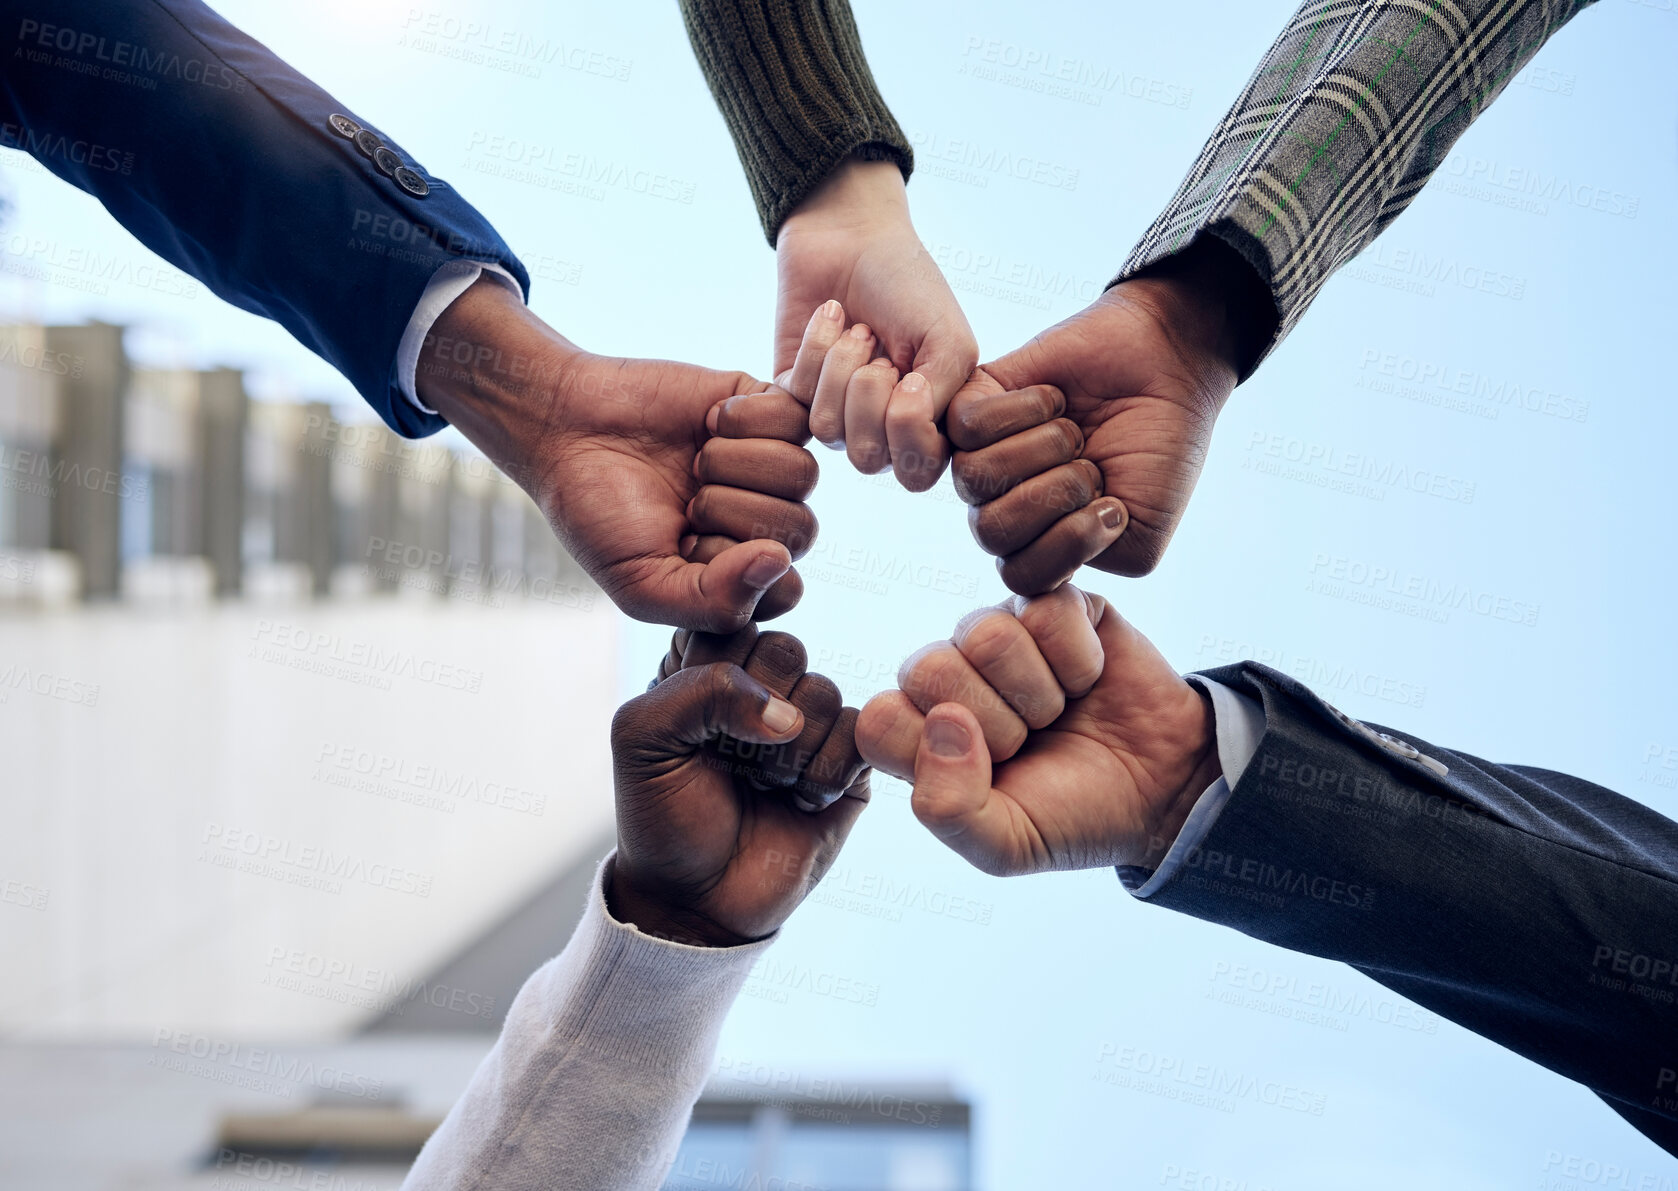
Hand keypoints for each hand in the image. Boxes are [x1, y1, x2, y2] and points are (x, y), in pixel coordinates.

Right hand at [421, 277, 817, 629]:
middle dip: (730, 514)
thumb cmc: (599, 514)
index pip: (785, 589)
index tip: (685, 548)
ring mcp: (769, 463)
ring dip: (733, 464)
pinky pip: (797, 417)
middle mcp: (763, 520)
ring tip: (696, 460)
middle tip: (686, 499)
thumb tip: (780, 562)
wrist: (565, 428)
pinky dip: (745, 418)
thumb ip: (714, 602)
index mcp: (740, 572)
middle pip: (799, 531)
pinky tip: (709, 420)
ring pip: (803, 474)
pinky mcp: (766, 407)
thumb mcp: (642, 586)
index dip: (734, 570)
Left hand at [607, 625, 870, 945]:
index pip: (731, 614)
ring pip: (824, 693)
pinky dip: (823, 775)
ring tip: (762, 786)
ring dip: (786, 754)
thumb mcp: (643, 739)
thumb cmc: (662, 816)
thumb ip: (699, 691)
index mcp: (706, 665)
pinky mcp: (849, 763)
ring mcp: (809, 723)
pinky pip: (861, 737)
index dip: (723, 660)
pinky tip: (798, 801)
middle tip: (731, 758)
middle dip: (753, 710)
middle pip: (785, 648)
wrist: (697, 901)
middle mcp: (761, 685)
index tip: (707, 709)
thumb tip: (785, 713)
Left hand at [774, 158, 977, 490]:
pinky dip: (818, 346)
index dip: (910, 429)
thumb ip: (942, 400)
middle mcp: (880, 429)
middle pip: (867, 456)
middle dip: (871, 392)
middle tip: (880, 347)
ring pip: (828, 428)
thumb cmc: (909, 285)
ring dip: (844, 364)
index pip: (917, 474)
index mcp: (926, 424)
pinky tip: (833, 316)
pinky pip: (795, 397)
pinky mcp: (793, 391)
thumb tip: (901, 425)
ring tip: (859, 329)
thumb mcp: (948, 340)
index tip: (915, 376)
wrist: (853, 235)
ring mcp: (835, 412)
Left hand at [855, 585, 1217, 875]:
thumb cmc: (1073, 815)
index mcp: (918, 732)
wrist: (1163, 789)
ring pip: (984, 634)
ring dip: (1040, 691)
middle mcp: (949, 675)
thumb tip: (943, 722)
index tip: (989, 777)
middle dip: (997, 723)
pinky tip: (1089, 679)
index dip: (936, 755)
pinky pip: (1047, 611)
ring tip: (1060, 711)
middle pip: (928, 669)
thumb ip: (948, 809)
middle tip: (1033, 742)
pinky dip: (1081, 660)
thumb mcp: (1004, 845)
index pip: (878, 720)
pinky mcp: (1052, 604)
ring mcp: (999, 633)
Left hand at [947, 235, 1275, 591]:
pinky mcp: (975, 400)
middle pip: (990, 531)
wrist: (1170, 364)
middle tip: (1091, 464)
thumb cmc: (1160, 448)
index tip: (1114, 508)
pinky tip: (1055, 399)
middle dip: (1056, 495)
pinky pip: (966, 426)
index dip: (1068, 544)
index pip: (1020, 575)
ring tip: (1073, 431)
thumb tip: (1025, 542)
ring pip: (975, 478)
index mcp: (1041, 543)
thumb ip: (1084, 557)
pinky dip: (1023, 410)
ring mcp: (985, 454)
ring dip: (1041, 450)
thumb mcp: (1141, 529)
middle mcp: (1005, 503)